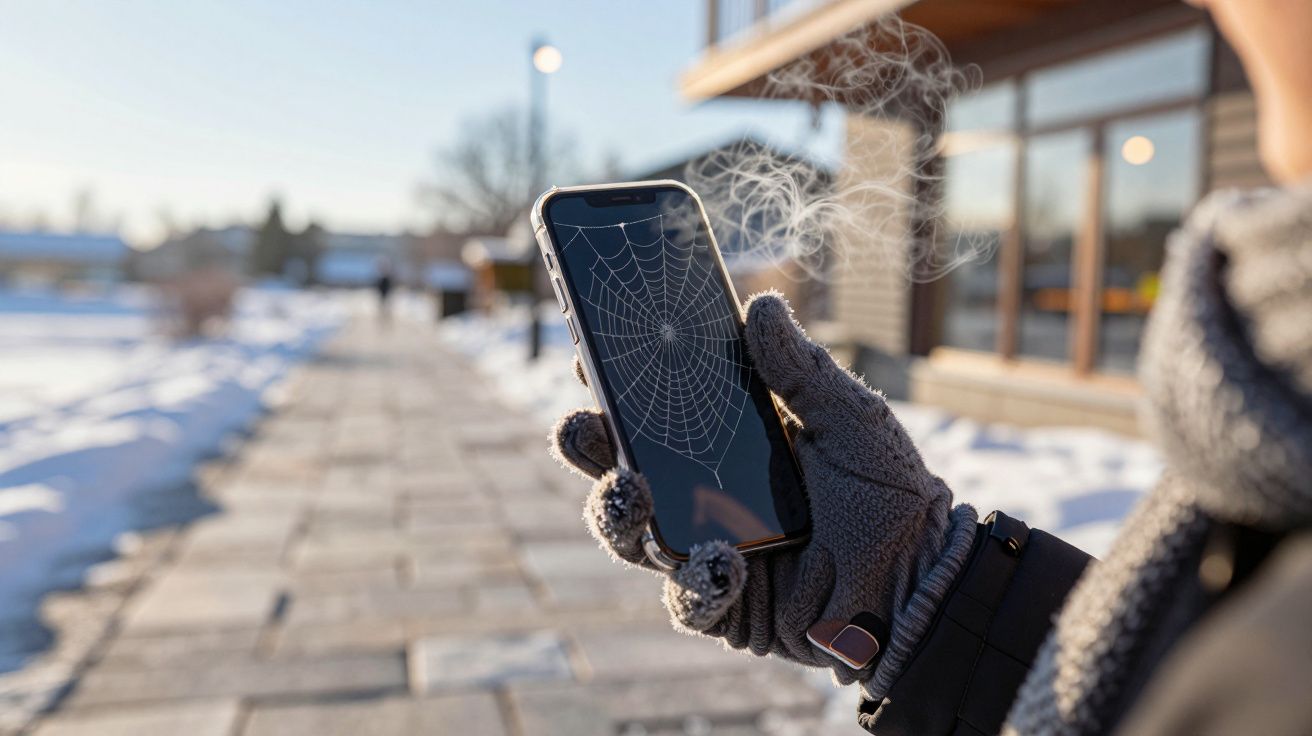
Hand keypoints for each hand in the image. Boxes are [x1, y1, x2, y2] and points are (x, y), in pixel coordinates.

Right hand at [551, 293, 977, 694]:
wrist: (924, 581)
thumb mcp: (847, 418)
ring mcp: (709, 552)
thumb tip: (761, 304)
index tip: (592, 360)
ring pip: (633, 536)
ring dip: (617, 514)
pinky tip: (723, 564)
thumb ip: (800, 369)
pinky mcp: (726, 608)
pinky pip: (688, 600)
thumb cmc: (889, 494)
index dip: (617, 388)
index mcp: (729, 446)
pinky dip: (697, 583)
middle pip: (623, 470)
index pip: (657, 412)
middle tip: (582, 428)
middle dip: (590, 449)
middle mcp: (706, 497)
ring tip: (630, 493)